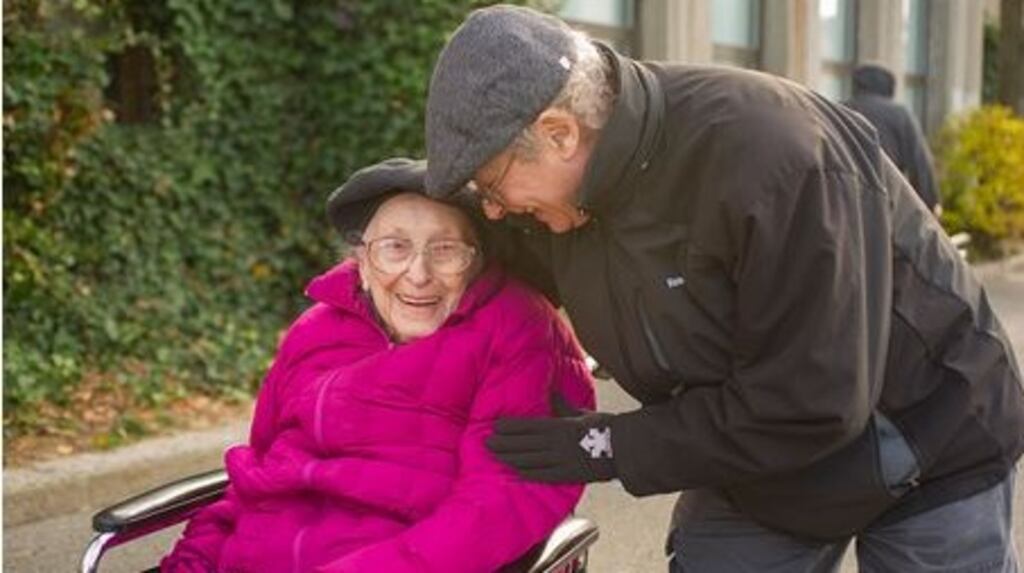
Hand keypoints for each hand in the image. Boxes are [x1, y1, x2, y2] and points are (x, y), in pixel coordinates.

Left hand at [486, 394, 617, 482]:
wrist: (626, 449)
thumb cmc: (605, 427)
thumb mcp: (582, 412)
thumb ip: (563, 405)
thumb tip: (551, 391)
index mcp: (562, 426)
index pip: (530, 426)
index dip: (511, 427)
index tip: (495, 426)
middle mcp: (559, 444)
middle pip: (525, 444)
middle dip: (504, 443)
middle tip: (487, 442)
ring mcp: (562, 461)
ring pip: (530, 460)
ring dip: (510, 458)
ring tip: (495, 455)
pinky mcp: (568, 475)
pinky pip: (543, 475)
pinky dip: (527, 473)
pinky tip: (515, 472)